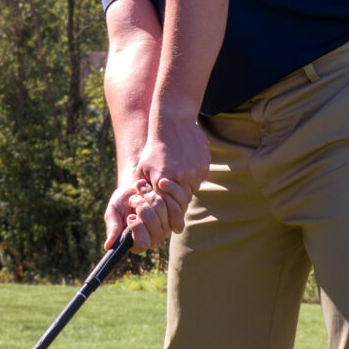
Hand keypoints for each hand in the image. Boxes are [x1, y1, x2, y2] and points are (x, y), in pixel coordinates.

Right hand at [104, 177, 168, 251]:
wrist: (137, 188)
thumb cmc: (122, 202)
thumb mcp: (113, 212)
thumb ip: (113, 227)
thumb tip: (107, 246)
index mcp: (137, 242)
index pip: (142, 244)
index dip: (137, 228)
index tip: (130, 216)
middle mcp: (154, 238)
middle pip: (153, 224)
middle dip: (141, 206)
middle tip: (133, 199)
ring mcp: (167, 227)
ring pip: (162, 211)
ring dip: (150, 196)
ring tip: (141, 192)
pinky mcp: (176, 215)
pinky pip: (173, 203)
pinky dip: (162, 191)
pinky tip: (153, 188)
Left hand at [134, 113, 208, 234]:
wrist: (172, 121)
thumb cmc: (154, 147)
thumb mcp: (144, 168)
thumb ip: (147, 188)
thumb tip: (148, 207)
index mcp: (162, 181)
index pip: (170, 209)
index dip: (173, 219)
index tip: (176, 227)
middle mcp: (180, 179)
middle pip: (183, 202)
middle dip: (180, 206)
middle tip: (179, 211)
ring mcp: (194, 172)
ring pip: (192, 190)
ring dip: (186, 189)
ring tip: (179, 178)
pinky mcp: (204, 165)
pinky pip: (199, 178)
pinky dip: (193, 176)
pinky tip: (186, 165)